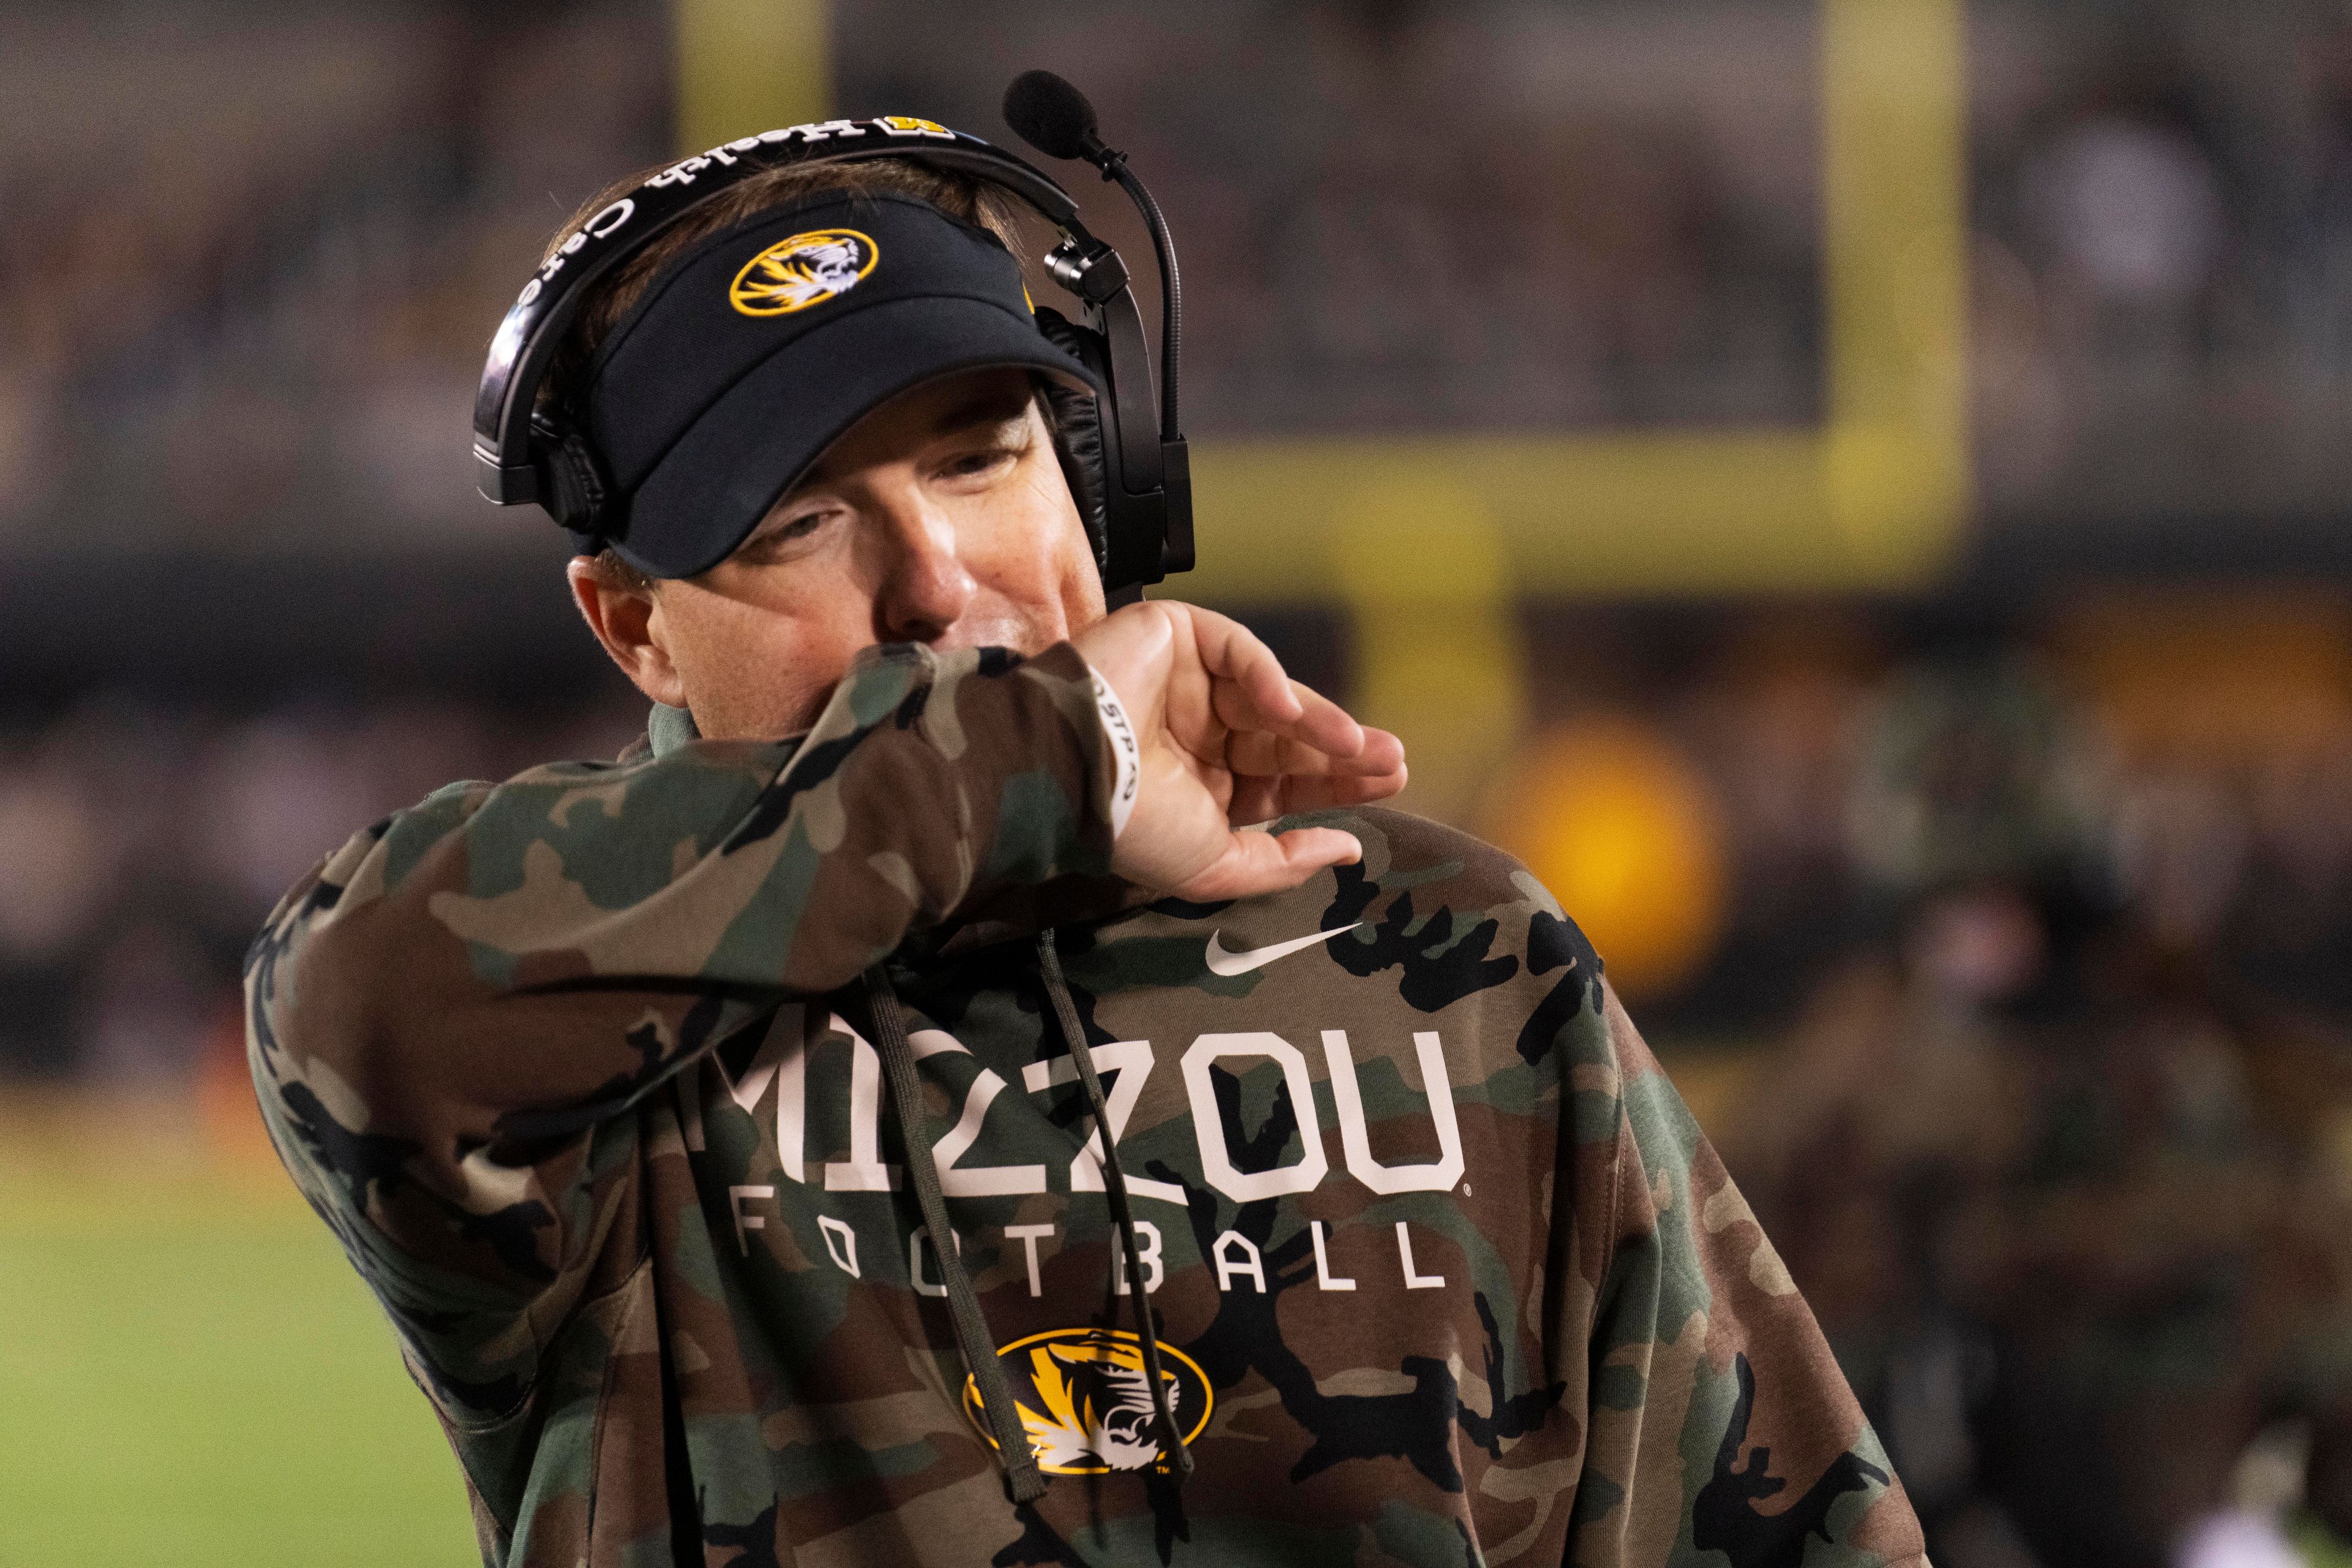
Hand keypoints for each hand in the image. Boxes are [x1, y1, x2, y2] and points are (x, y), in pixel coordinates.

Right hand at [1072, 601, 1406, 900]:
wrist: (1068, 773)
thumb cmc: (1133, 827)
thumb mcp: (1217, 866)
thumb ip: (1282, 863)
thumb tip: (1349, 851)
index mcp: (1208, 783)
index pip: (1285, 780)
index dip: (1337, 783)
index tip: (1389, 784)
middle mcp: (1203, 731)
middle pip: (1289, 738)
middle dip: (1343, 751)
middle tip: (1393, 762)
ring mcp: (1191, 681)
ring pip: (1272, 696)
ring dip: (1320, 720)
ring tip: (1360, 747)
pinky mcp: (1177, 636)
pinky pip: (1238, 649)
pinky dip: (1268, 677)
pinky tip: (1293, 713)